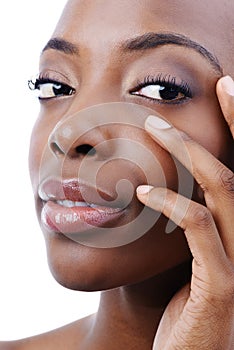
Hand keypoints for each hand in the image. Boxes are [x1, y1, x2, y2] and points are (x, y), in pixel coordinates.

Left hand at [137, 76, 233, 348]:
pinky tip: (142, 194)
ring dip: (191, 151)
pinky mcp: (222, 285)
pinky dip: (170, 203)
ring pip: (225, 187)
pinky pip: (199, 226)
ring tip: (156, 126)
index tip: (230, 88)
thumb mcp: (187, 257)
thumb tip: (163, 184)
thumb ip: (187, 221)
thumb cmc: (181, 305)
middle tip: (218, 82)